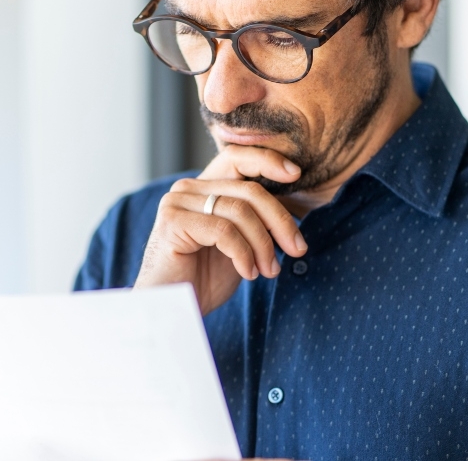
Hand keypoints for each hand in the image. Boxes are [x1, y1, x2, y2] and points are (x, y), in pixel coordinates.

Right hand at [135, 145, 308, 314]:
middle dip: (280, 221)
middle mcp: (188, 188)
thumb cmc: (203, 279)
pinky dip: (243, 254)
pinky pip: (224, 231)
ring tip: (268, 271)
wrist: (170, 309)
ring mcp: (177, 203)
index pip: (237, 158)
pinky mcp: (172, 222)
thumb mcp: (239, 245)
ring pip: (240, 211)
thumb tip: (294, 210)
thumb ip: (255, 222)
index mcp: (204, 187)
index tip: (296, 175)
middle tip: (298, 249)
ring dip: (263, 245)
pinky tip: (247, 273)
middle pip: (249, 190)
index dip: (268, 160)